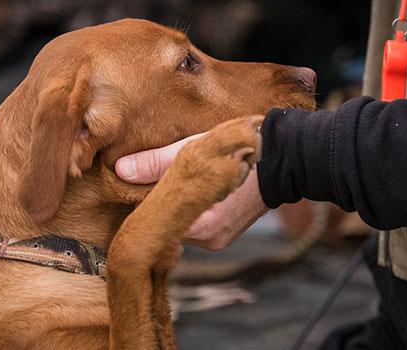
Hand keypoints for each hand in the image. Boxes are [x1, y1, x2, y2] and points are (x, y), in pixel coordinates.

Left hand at [115, 134, 267, 249]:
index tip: (138, 189)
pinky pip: (198, 226)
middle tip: (160, 182)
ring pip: (183, 225)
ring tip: (182, 184)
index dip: (147, 204)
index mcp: (200, 226)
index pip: (157, 222)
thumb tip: (122, 170)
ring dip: (179, 208)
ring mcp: (219, 241)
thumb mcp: (193, 153)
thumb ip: (156, 164)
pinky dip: (193, 211)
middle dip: (164, 205)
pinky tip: (198, 193)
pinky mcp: (225, 236)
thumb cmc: (237, 151)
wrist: (284, 159)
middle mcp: (209, 241)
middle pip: (169, 226)